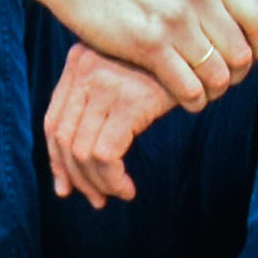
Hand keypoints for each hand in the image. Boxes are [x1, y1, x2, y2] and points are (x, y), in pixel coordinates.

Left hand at [42, 40, 179, 206]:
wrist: (205, 57)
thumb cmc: (165, 76)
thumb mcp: (121, 83)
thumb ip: (92, 114)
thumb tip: (64, 179)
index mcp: (78, 60)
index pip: (52, 121)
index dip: (57, 160)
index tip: (67, 187)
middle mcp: (85, 67)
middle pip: (64, 138)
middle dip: (76, 177)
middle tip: (96, 199)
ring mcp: (105, 82)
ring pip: (83, 151)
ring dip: (97, 183)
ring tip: (116, 194)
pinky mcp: (129, 101)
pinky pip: (107, 155)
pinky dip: (112, 180)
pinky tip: (127, 189)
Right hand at [51, 0, 257, 115]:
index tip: (251, 58)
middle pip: (241, 54)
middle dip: (235, 75)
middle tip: (221, 79)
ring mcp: (174, 18)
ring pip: (217, 75)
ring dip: (213, 91)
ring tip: (203, 90)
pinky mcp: (149, 44)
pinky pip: (189, 88)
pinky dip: (193, 101)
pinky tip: (187, 98)